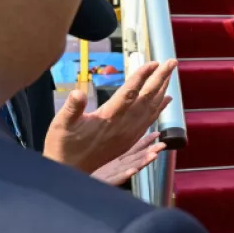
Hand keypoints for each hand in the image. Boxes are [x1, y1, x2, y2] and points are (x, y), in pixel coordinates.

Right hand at [43, 59, 176, 174]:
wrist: (70, 171)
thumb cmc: (63, 145)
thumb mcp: (61, 125)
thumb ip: (72, 109)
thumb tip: (77, 93)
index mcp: (109, 118)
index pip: (129, 93)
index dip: (142, 76)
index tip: (153, 63)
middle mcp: (124, 125)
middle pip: (147, 98)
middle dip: (160, 78)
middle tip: (171, 61)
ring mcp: (129, 133)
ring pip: (151, 109)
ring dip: (162, 91)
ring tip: (170, 75)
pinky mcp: (129, 139)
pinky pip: (149, 120)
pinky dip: (159, 108)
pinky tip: (166, 100)